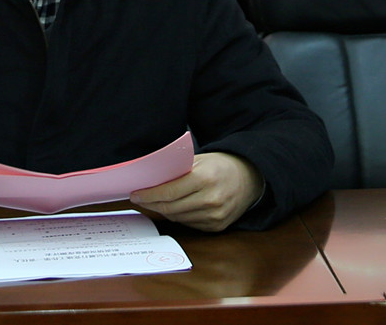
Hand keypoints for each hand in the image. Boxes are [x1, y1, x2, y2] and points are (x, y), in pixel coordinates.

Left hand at [129, 152, 263, 231]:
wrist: (249, 177)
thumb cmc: (219, 165)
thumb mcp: (198, 160)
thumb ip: (177, 170)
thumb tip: (150, 180)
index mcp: (204, 179)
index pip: (169, 191)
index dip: (149, 194)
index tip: (135, 194)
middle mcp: (211, 199)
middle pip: (171, 207)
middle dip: (152, 204)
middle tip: (139, 199)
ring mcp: (215, 216)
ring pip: (178, 218)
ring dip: (163, 211)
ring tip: (153, 203)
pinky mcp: (217, 226)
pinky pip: (190, 224)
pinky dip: (178, 217)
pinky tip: (171, 208)